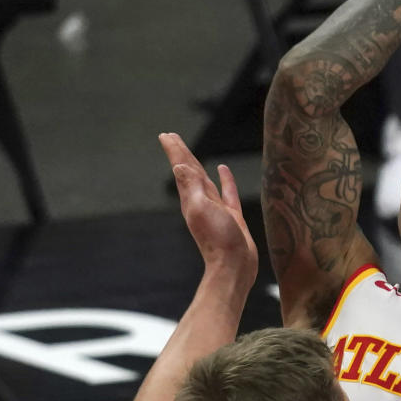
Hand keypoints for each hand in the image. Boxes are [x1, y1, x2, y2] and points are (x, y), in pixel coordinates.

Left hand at [159, 133, 258, 286]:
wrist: (235, 266)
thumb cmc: (218, 239)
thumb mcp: (201, 209)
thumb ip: (191, 188)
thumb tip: (178, 166)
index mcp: (191, 199)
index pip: (182, 168)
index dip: (175, 151)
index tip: (165, 135)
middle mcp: (200, 201)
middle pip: (189, 171)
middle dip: (180, 154)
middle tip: (171, 137)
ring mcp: (216, 208)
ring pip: (205, 179)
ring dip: (197, 164)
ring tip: (191, 152)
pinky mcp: (231, 216)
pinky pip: (226, 191)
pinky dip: (224, 179)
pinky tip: (222, 170)